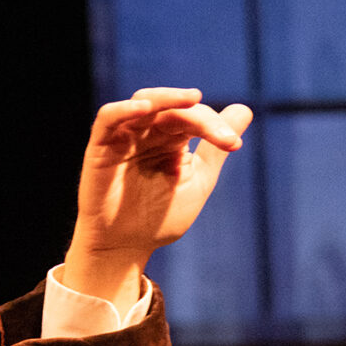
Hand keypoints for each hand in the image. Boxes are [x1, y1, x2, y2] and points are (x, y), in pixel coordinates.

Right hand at [62, 86, 253, 309]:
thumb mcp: (197, 181)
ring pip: (143, 101)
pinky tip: (144, 108)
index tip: (235, 145)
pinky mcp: (100, 146)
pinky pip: (108, 118)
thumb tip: (245, 108)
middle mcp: (148, 131)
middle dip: (201, 118)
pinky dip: (124, 109)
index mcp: (172, 138)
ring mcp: (124, 136)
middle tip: (223, 137)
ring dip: (167, 98)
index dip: (215, 127)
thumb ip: (215, 147)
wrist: (125, 248)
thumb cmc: (158, 218)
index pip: (194, 117)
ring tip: (191, 99)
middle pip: (173, 107)